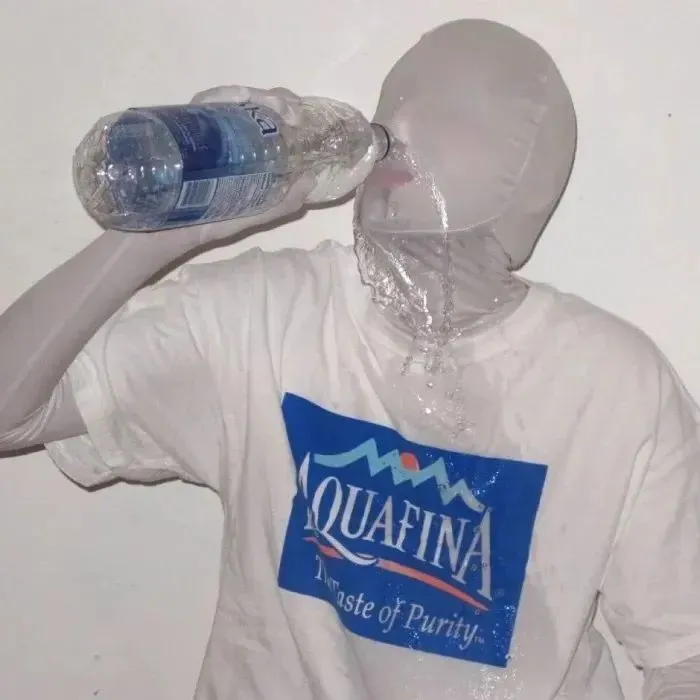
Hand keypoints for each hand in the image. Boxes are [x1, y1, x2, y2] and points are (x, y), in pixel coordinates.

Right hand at [144, 86, 313, 251]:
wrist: (172, 232)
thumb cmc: (213, 220)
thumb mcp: (256, 212)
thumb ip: (284, 201)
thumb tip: (312, 181)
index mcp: (245, 146)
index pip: (269, 117)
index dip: (286, 109)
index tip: (301, 118)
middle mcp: (225, 131)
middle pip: (253, 102)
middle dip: (275, 100)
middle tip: (292, 113)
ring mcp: (204, 126)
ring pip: (232, 98)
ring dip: (256, 96)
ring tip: (274, 107)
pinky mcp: (184, 124)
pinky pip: (204, 103)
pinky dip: (223, 96)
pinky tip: (239, 99)